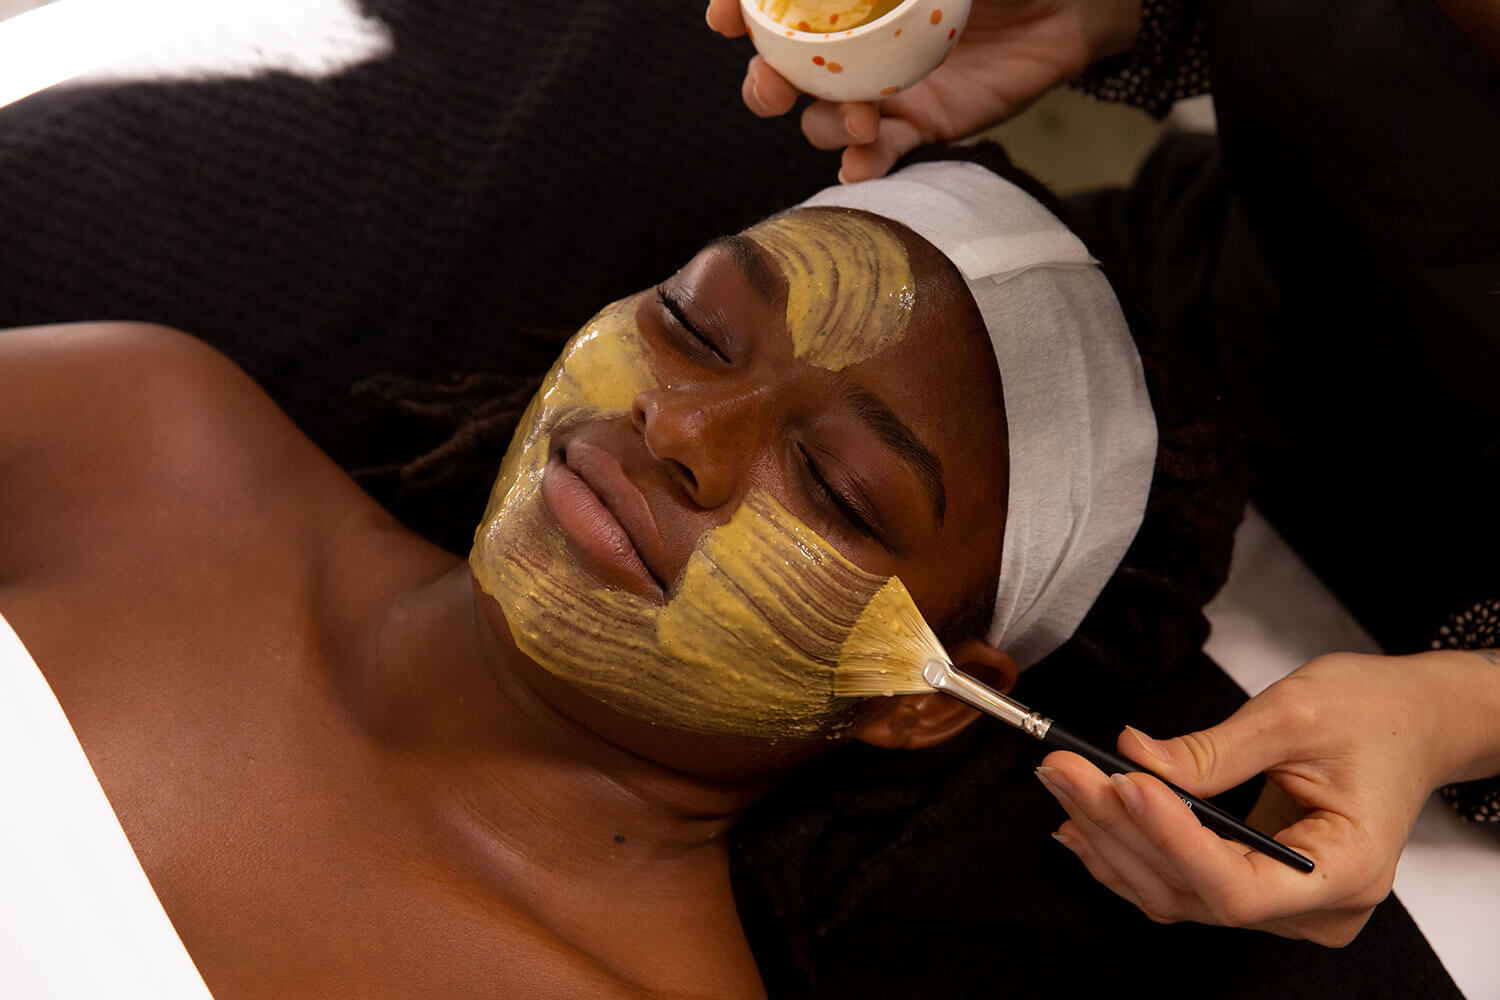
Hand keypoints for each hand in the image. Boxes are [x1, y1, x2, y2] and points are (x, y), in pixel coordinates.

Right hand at [706, 0, 1142, 179]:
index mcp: (844, 0)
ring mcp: (882, 89)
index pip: (772, 6)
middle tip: (774, 88)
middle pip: (780, 74)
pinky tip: (861, 165)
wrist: (1073, 1)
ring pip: (822, 121)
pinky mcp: (921, 128)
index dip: (737, 11)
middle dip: (764, 85)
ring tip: (859, 118)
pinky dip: (863, 164)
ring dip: (824, 125)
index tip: (722, 17)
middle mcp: (851, 46)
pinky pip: (878, 156)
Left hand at [1035, 650, 1499, 945]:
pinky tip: (1083, 819)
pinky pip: (1181, 883)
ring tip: (1061, 783)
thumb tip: (1133, 757)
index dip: (1171, 840)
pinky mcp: (1256, 885)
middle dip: (1117, 828)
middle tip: (1061, 770)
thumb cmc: (1374, 714)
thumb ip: (1212, 750)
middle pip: (1194, 889)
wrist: (1411, 721)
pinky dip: (1128, 851)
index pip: (1240, 885)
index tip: (1121, 786)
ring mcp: (1285, 904)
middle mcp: (1316, 905)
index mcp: (1346, 868)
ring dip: (1109, 839)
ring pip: (1176, 893)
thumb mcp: (1295, 714)